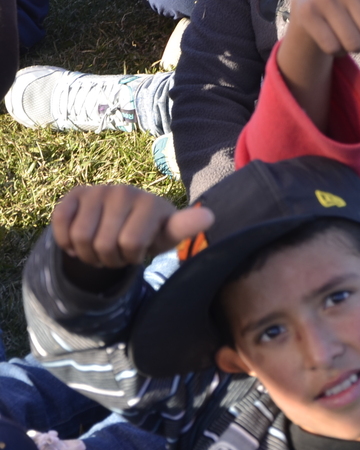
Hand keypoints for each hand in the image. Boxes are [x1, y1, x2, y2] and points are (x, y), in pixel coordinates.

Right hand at [51, 184, 214, 268]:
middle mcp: (124, 191)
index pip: (130, 243)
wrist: (121, 220)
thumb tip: (209, 216)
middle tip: (118, 252)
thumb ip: (184, 227)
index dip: (131, 256)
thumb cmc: (149, 232)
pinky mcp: (75, 194)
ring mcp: (98, 191)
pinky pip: (61, 225)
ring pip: (80, 238)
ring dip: (88, 254)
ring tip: (102, 247)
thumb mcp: (167, 235)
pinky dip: (66, 242)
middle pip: (104, 245)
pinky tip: (80, 241)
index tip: (140, 249)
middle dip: (109, 258)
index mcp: (150, 202)